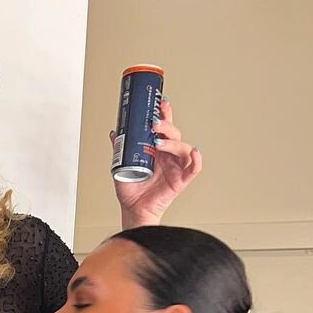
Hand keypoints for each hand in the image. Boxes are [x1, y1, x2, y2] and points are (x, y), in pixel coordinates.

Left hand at [113, 98, 201, 224]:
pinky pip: (194, 168)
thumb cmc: (131, 189)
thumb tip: (115, 132)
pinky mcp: (181, 180)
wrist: (133, 209)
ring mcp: (176, 167)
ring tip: (159, 143)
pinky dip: (197, 159)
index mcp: (157, 149)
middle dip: (166, 126)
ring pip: (182, 148)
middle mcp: (168, 156)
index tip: (160, 104)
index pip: (164, 128)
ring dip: (173, 143)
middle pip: (174, 134)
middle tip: (155, 123)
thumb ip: (119, 148)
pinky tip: (194, 152)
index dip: (165, 114)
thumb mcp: (121, 164)